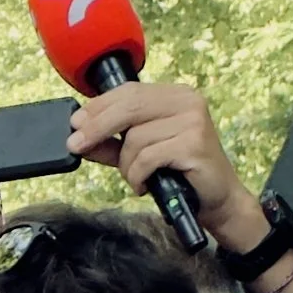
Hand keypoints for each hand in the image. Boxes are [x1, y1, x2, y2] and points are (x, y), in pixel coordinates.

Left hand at [67, 80, 248, 246]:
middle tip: (76, 145)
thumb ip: (112, 146)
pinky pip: (148, 157)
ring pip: (136, 138)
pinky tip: (145, 185)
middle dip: (97, 127)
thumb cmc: (179, 176)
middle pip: (129, 107)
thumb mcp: (139, 156)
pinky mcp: (194, 143)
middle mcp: (186, 101)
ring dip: (127, 166)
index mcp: (174, 96)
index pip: (129, 92)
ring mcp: (192, 120)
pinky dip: (139, 175)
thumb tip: (79, 138)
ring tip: (138, 179)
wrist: (217, 201)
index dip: (99, 106)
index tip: (75, 122)